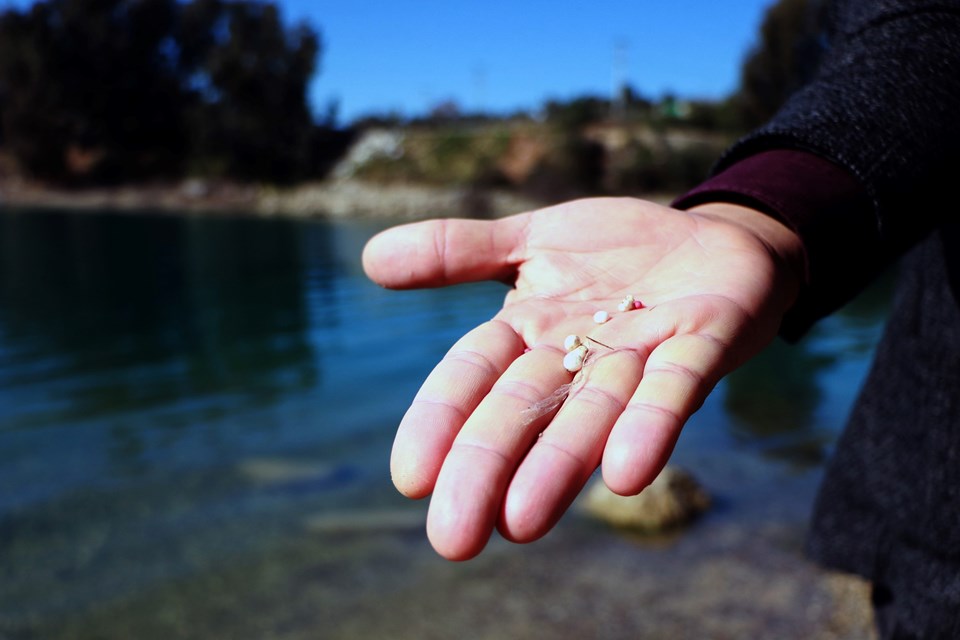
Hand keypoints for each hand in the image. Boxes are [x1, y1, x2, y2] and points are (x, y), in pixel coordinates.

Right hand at [362, 197, 803, 559]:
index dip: (441, 421)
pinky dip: (651, 426)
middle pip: (524, 412)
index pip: (474, 376)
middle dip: (488, 469)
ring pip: (591, 416)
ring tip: (520, 523)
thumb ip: (458, 250)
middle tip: (453, 539)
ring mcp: (642, 355)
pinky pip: (675, 389)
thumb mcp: (531, 238)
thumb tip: (370, 258)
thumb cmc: (616, 251)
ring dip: (557, 467)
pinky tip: (627, 473)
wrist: (715, 240)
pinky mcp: (704, 343)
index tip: (409, 479)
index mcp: (530, 332)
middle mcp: (579, 357)